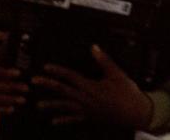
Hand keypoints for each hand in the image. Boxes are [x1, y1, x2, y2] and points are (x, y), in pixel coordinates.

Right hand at [0, 45, 28, 114]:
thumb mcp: (6, 48)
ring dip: (9, 100)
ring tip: (24, 101)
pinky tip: (13, 110)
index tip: (19, 73)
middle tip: (27, 89)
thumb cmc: (4, 56)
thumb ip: (10, 41)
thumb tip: (17, 32)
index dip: (8, 73)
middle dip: (12, 88)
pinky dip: (2, 109)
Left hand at [32, 45, 151, 128]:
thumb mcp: (117, 74)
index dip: (58, 71)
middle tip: (34, 82)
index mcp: (91, 86)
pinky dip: (63, 120)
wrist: (135, 113)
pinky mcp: (90, 117)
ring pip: (65, 106)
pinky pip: (74, 119)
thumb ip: (104, 60)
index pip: (70, 76)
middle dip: (48, 85)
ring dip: (51, 105)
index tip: (46, 67)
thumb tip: (94, 48)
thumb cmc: (127, 93)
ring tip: (38, 105)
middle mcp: (85, 99)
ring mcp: (86, 110)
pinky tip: (54, 121)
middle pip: (63, 91)